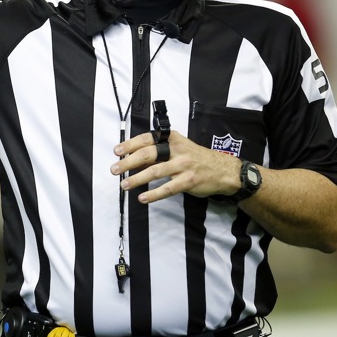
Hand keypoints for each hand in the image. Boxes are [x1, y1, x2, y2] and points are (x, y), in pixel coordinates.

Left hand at [110, 130, 239, 203]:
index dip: (130, 144)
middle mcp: (176, 150)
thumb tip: (132, 159)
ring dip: (137, 179)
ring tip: (123, 185)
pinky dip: (153, 194)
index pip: (147, 139)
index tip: (116, 151)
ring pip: (155, 172)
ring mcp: (183, 166)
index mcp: (172, 139)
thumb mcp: (177, 149)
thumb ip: (157, 154)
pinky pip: (167, 189)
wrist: (222, 170)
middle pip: (148, 154)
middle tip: (114, 169)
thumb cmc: (195, 158)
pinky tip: (142, 198)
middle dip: (128, 162)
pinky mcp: (188, 181)